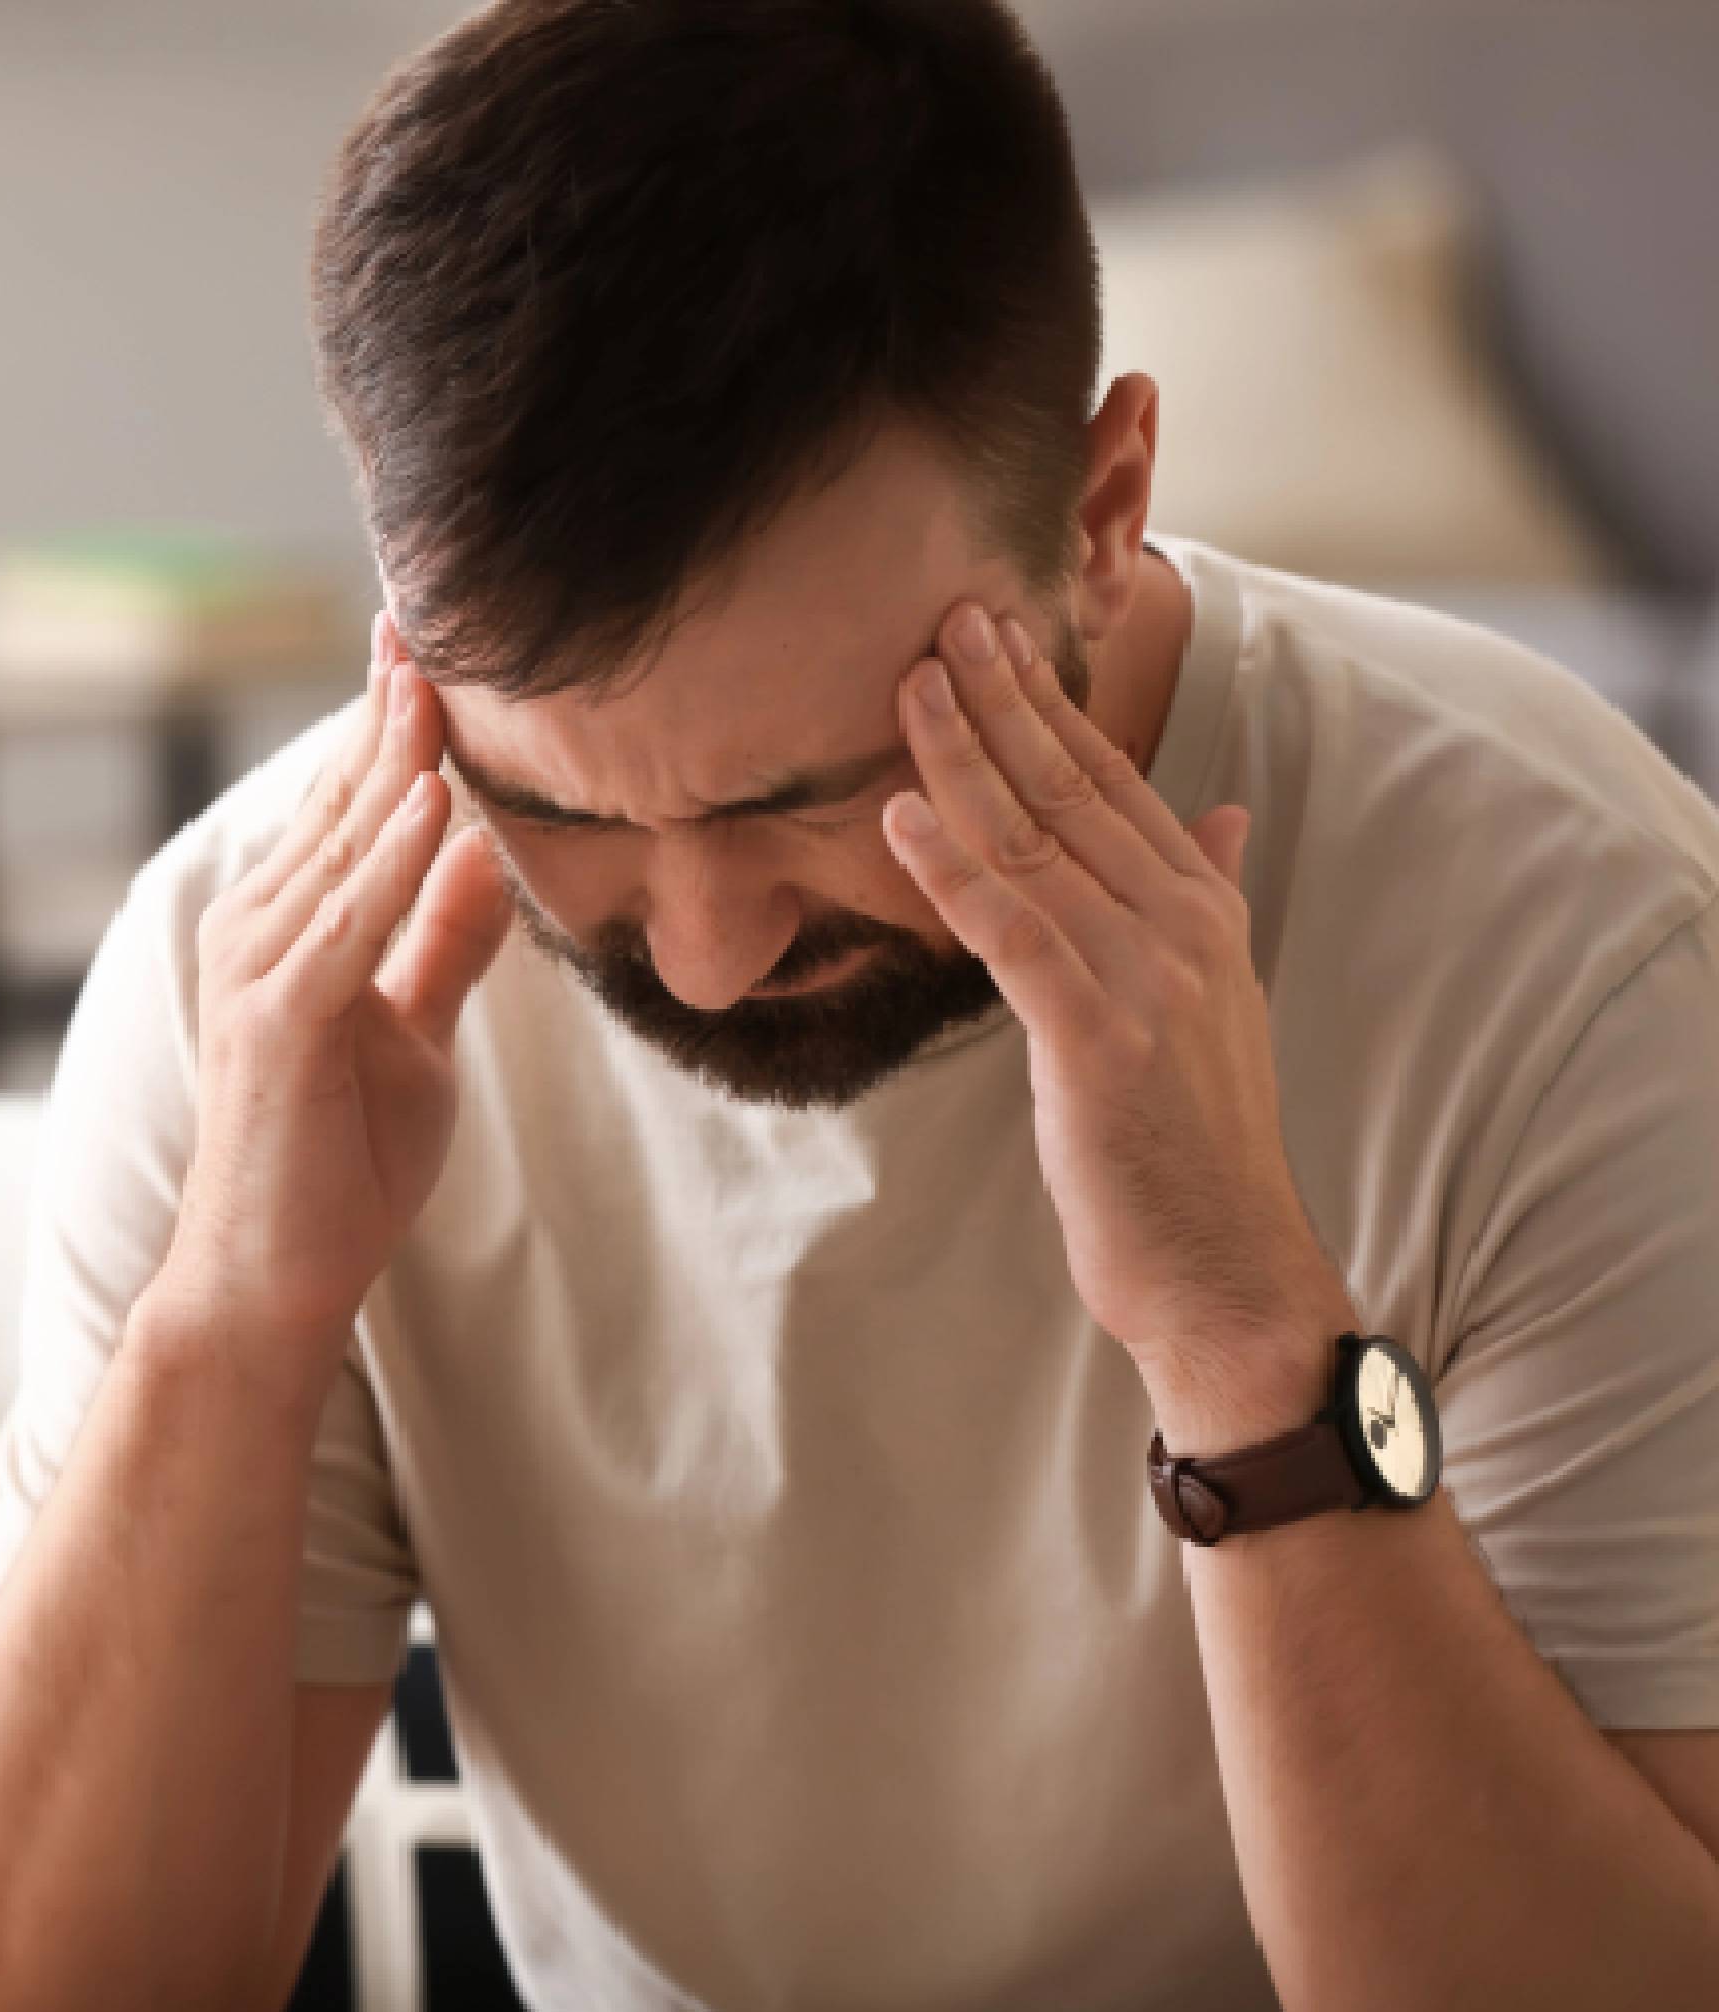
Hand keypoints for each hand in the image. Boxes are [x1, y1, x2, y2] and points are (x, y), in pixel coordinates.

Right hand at [160, 613, 512, 1375]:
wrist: (273, 1279)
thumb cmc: (338, 1165)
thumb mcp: (413, 1038)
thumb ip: (441, 946)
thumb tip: (483, 848)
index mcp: (290, 925)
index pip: (352, 802)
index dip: (391, 719)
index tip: (429, 639)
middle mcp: (259, 928)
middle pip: (343, 797)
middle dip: (389, 705)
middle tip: (429, 610)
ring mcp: (260, 971)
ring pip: (345, 842)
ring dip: (395, 756)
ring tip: (443, 674)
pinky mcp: (276, 1021)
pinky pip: (346, 924)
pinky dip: (390, 860)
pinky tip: (431, 799)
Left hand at [883, 602, 1354, 1433]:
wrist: (1229, 1272)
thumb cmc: (1196, 1146)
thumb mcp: (1215, 1004)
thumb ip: (1207, 899)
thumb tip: (1225, 815)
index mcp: (1201, 912)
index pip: (1112, 782)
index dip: (1049, 704)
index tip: (994, 636)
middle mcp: (1180, 927)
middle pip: (1072, 790)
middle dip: (1002, 699)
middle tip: (943, 619)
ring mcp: (1145, 978)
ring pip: (1036, 844)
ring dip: (965, 758)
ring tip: (909, 686)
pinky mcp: (1100, 1039)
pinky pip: (1014, 934)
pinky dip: (955, 871)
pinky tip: (903, 818)